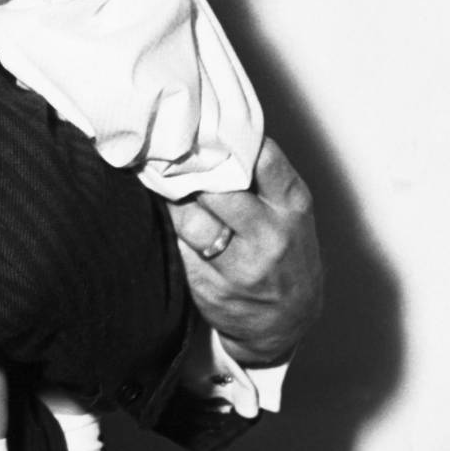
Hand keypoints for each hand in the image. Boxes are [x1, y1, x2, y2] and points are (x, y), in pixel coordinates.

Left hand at [169, 139, 322, 366]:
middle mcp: (271, 236)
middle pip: (216, 190)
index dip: (225, 141)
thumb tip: (211, 134)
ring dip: (170, 200)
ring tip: (157, 182)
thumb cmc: (284, 252)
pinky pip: (178, 248)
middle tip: (166, 154)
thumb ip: (260, 178)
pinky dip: (167, 230)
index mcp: (292, 206)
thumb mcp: (289, 212)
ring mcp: (242, 266)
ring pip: (191, 221)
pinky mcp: (212, 288)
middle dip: (188, 171)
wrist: (286, 321)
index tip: (200, 129)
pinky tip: (160, 217)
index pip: (260, 158)